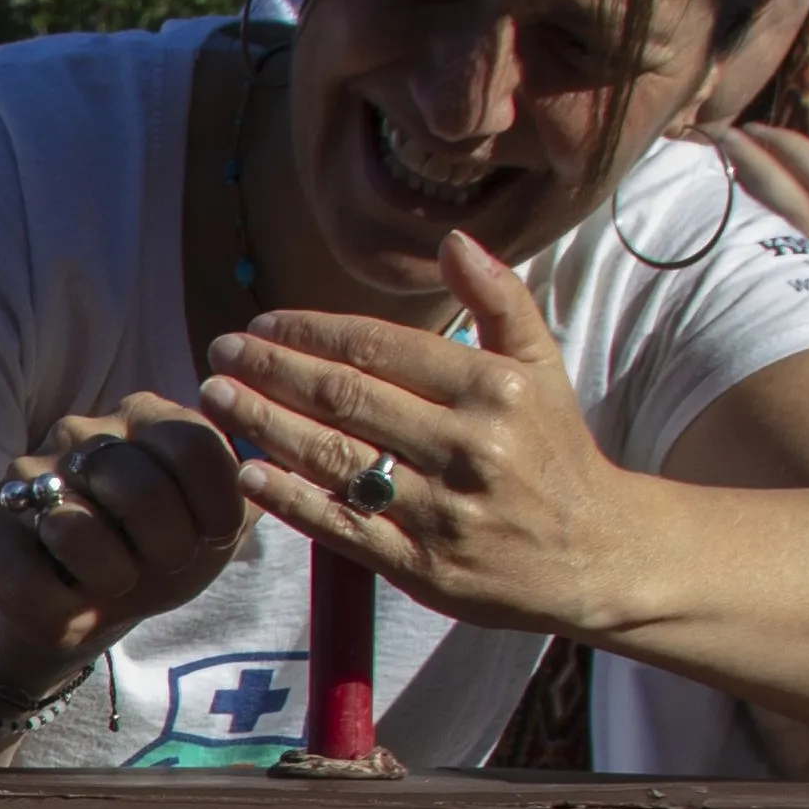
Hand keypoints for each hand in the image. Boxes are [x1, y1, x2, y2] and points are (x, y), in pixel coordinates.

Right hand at [0, 397, 256, 671]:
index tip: (214, 537)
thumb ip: (257, 492)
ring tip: (111, 581)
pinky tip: (67, 601)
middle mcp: (85, 432)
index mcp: (147, 418)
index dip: (216, 508)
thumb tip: (284, 468)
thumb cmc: (155, 557)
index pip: (195, 444)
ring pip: (77, 530)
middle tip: (162, 565)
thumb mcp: (217, 527)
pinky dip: (60, 608)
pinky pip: (25, 576)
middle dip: (167, 549)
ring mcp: (29, 473)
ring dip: (110, 578)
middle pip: (140, 487)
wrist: (82, 608)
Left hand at [215, 234, 660, 636]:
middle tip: (220, 350)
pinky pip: (341, 525)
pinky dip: (288, 498)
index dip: (312, 331)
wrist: (593, 554)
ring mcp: (442, 510)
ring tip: (215, 397)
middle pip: (346, 399)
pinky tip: (247, 472)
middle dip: (272, 370)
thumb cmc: (553, 450)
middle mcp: (469, 447)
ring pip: (334, 459)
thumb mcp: (542, 366)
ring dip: (263, 425)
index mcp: (495, 388)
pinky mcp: (422, 567)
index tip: (263, 321)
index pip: (381, 349)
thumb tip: (453, 241)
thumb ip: (500, 299)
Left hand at [710, 81, 808, 289]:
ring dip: (759, 159)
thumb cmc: (787, 303)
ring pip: (797, 202)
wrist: (772, 376)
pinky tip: (711, 177)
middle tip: (755, 125)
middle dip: (794, 143)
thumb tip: (787, 142)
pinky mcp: (777, 290)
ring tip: (726, 139)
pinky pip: (757, 230)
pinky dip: (735, 193)